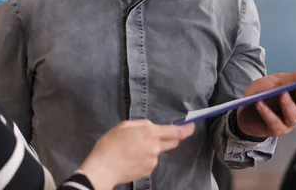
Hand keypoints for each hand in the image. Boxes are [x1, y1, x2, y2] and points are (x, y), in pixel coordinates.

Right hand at [80, 120, 194, 188]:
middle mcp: (155, 147)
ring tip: (132, 150)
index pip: (175, 132)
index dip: (186, 129)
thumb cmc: (110, 144)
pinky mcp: (148, 171)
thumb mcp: (123, 126)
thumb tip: (151, 127)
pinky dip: (145, 158)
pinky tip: (132, 159)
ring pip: (158, 152)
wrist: (103, 169)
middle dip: (169, 138)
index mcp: (149, 133)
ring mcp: (153, 161)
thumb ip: (141, 124)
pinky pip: (151, 161)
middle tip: (153, 137)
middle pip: (172, 142)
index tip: (192, 126)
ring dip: (152, 149)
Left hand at [236, 70, 295, 138]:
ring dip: (288, 104)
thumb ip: (291, 79)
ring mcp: (286, 122)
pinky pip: (274, 123)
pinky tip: (259, 103)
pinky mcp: (275, 130)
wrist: (243, 109)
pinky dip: (267, 113)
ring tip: (281, 94)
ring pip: (293, 116)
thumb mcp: (273, 82)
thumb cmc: (261, 93)